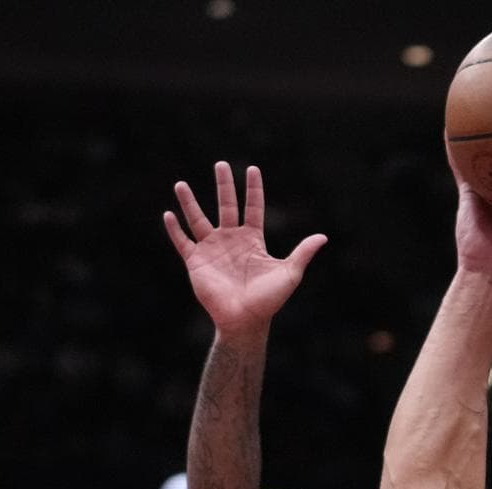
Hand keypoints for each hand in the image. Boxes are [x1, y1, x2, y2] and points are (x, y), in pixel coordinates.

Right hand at [164, 162, 325, 334]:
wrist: (245, 320)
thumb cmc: (269, 300)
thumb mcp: (289, 273)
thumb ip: (303, 253)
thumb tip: (323, 237)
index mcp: (253, 240)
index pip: (253, 207)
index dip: (253, 189)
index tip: (252, 168)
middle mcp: (231, 240)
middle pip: (226, 206)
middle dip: (223, 186)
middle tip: (220, 164)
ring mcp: (212, 249)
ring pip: (198, 219)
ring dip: (190, 202)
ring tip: (181, 184)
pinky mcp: (196, 262)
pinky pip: (183, 242)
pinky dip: (175, 229)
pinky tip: (168, 214)